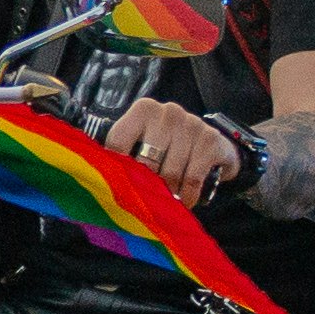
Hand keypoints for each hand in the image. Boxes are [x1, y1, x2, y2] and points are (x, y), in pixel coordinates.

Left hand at [105, 99, 245, 194]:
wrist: (212, 148)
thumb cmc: (168, 149)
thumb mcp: (144, 144)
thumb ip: (123, 156)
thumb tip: (102, 181)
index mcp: (144, 110)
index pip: (118, 141)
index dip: (114, 169)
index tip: (115, 187)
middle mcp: (168, 112)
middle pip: (145, 161)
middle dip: (146, 186)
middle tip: (145, 201)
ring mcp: (191, 124)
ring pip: (170, 173)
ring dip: (168, 195)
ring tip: (166, 203)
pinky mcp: (210, 140)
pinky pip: (193, 178)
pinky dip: (187, 196)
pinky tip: (185, 201)